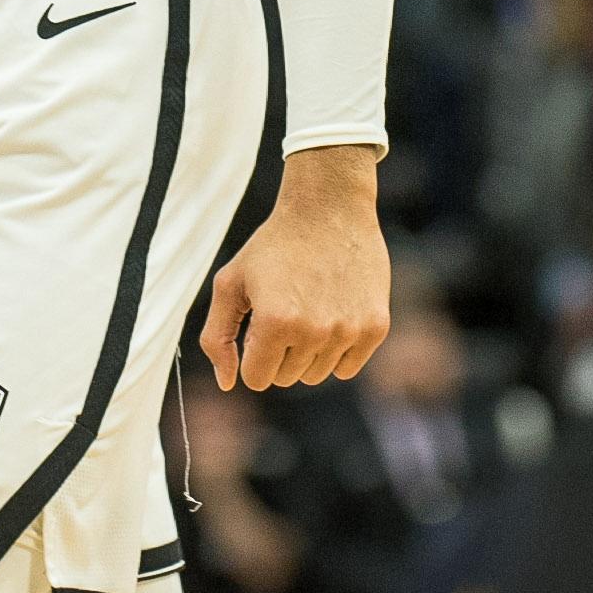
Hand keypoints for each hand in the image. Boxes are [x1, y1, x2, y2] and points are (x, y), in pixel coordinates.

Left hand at [199, 146, 388, 389]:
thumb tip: (227, 383)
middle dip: (279, 351)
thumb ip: (217, 336)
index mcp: (274, 322)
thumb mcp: (230, 283)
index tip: (261, 321)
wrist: (329, 209)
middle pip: (287, 378)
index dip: (254, 351)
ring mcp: (348, 330)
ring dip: (307, 351)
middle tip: (286, 307)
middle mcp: (314, 332)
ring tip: (309, 307)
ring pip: (317, 375)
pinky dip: (336, 350)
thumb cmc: (273, 247)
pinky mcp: (375, 327)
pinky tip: (332, 313)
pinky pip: (347, 368)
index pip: (257, 378)